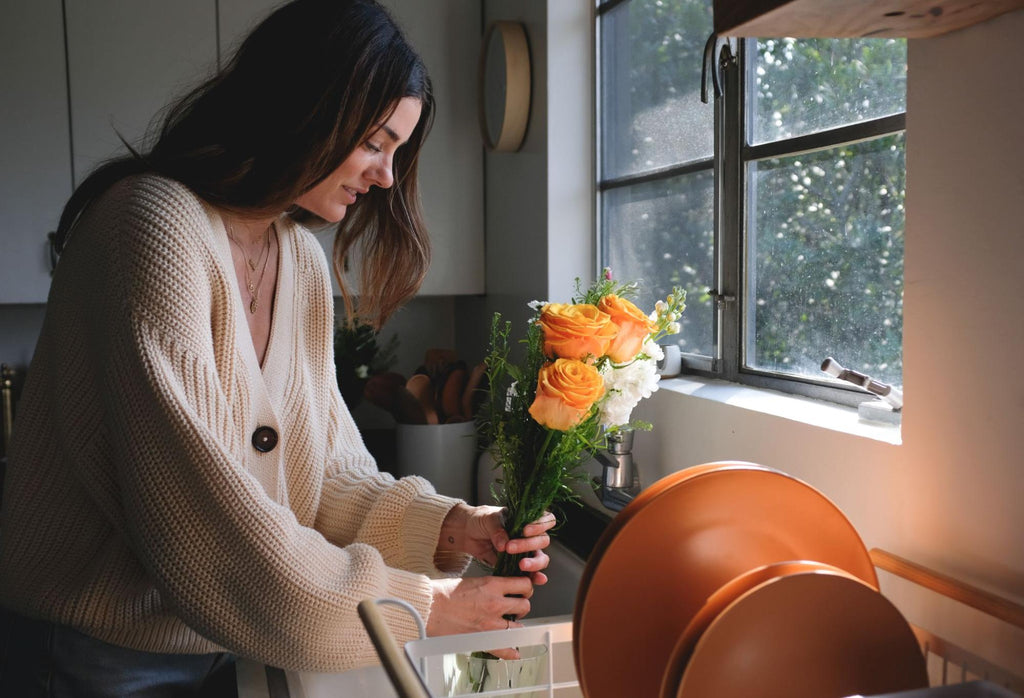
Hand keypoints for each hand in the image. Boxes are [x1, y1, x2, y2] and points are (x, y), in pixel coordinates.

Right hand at [427, 576, 532, 657]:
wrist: (429, 607)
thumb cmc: (444, 593)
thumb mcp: (473, 580)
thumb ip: (490, 586)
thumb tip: (501, 590)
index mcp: (492, 585)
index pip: (524, 584)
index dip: (525, 587)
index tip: (522, 590)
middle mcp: (495, 603)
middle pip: (525, 605)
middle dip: (521, 605)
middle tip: (514, 607)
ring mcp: (491, 623)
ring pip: (518, 626)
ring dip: (515, 625)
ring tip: (509, 624)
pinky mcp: (483, 638)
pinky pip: (504, 649)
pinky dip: (511, 652)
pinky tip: (514, 652)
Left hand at [438, 504, 556, 583]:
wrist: (469, 533)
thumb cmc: (482, 520)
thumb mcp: (489, 519)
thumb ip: (497, 530)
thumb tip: (504, 545)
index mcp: (528, 518)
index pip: (547, 520)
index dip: (540, 526)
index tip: (525, 531)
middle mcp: (531, 535)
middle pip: (543, 541)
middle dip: (528, 545)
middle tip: (510, 548)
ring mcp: (526, 551)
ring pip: (541, 558)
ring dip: (534, 563)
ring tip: (522, 565)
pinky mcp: (518, 564)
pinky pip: (531, 572)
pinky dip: (535, 576)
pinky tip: (537, 580)